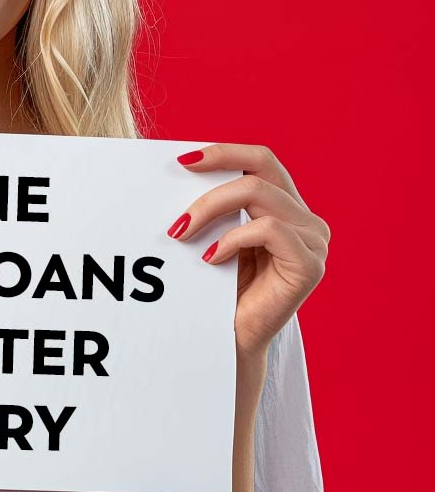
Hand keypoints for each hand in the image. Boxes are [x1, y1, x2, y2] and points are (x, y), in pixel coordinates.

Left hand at [165, 143, 328, 361]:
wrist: (229, 340)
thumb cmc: (218, 287)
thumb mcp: (215, 234)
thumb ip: (214, 202)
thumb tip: (179, 166)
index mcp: (286, 206)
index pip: (261, 159)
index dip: (225, 152)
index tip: (182, 160)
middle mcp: (307, 219)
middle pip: (260, 169)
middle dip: (211, 179)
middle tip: (176, 202)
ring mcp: (314, 241)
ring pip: (258, 194)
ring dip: (210, 210)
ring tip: (181, 233)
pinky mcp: (310, 265)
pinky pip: (269, 229)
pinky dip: (232, 238)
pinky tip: (211, 258)